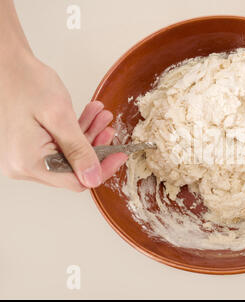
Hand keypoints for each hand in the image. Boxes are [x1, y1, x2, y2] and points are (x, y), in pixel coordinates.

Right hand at [0, 54, 127, 190]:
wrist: (5, 63)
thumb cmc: (25, 82)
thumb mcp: (59, 117)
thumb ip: (79, 150)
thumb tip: (93, 178)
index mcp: (28, 163)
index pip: (74, 181)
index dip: (101, 169)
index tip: (118, 154)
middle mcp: (22, 165)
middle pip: (71, 169)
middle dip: (95, 148)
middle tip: (108, 128)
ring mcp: (22, 157)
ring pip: (67, 156)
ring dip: (87, 136)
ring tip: (100, 116)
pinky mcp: (26, 147)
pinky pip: (57, 146)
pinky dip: (74, 132)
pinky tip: (88, 116)